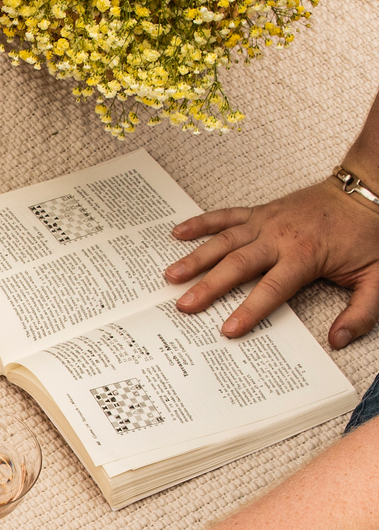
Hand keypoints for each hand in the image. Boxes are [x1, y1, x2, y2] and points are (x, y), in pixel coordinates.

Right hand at [164, 179, 378, 347]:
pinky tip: (178, 233)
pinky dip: (201, 223)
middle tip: (185, 305)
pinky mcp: (260, 211)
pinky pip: (225, 215)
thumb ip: (361, 312)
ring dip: (195, 258)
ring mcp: (266, 222)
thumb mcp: (376, 277)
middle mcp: (278, 237)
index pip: (271, 288)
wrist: (367, 190)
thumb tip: (340, 339)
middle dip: (208, 286)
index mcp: (304, 255)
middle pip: (236, 265)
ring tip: (171, 275)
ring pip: (223, 241)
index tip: (228, 330)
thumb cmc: (368, 233)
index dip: (249, 310)